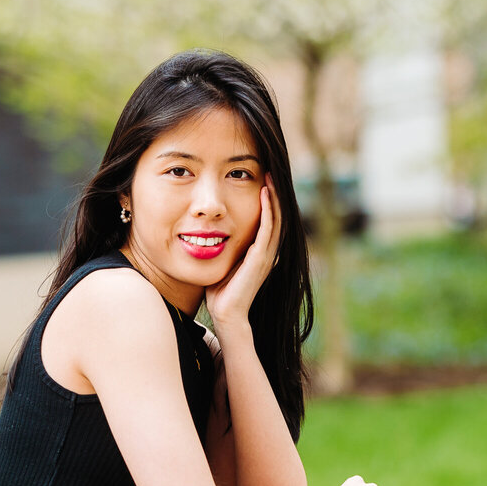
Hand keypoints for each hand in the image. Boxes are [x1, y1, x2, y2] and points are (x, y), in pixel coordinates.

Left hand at [205, 176, 279, 332]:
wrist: (226, 315)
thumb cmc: (220, 292)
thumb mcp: (223, 262)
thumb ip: (223, 246)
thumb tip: (209, 231)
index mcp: (260, 251)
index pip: (268, 219)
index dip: (268, 199)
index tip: (261, 179)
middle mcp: (268, 251)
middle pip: (276, 215)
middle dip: (274, 193)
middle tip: (269, 170)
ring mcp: (267, 255)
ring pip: (276, 219)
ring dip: (274, 197)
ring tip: (269, 176)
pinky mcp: (261, 259)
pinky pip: (268, 229)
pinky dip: (268, 211)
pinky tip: (264, 194)